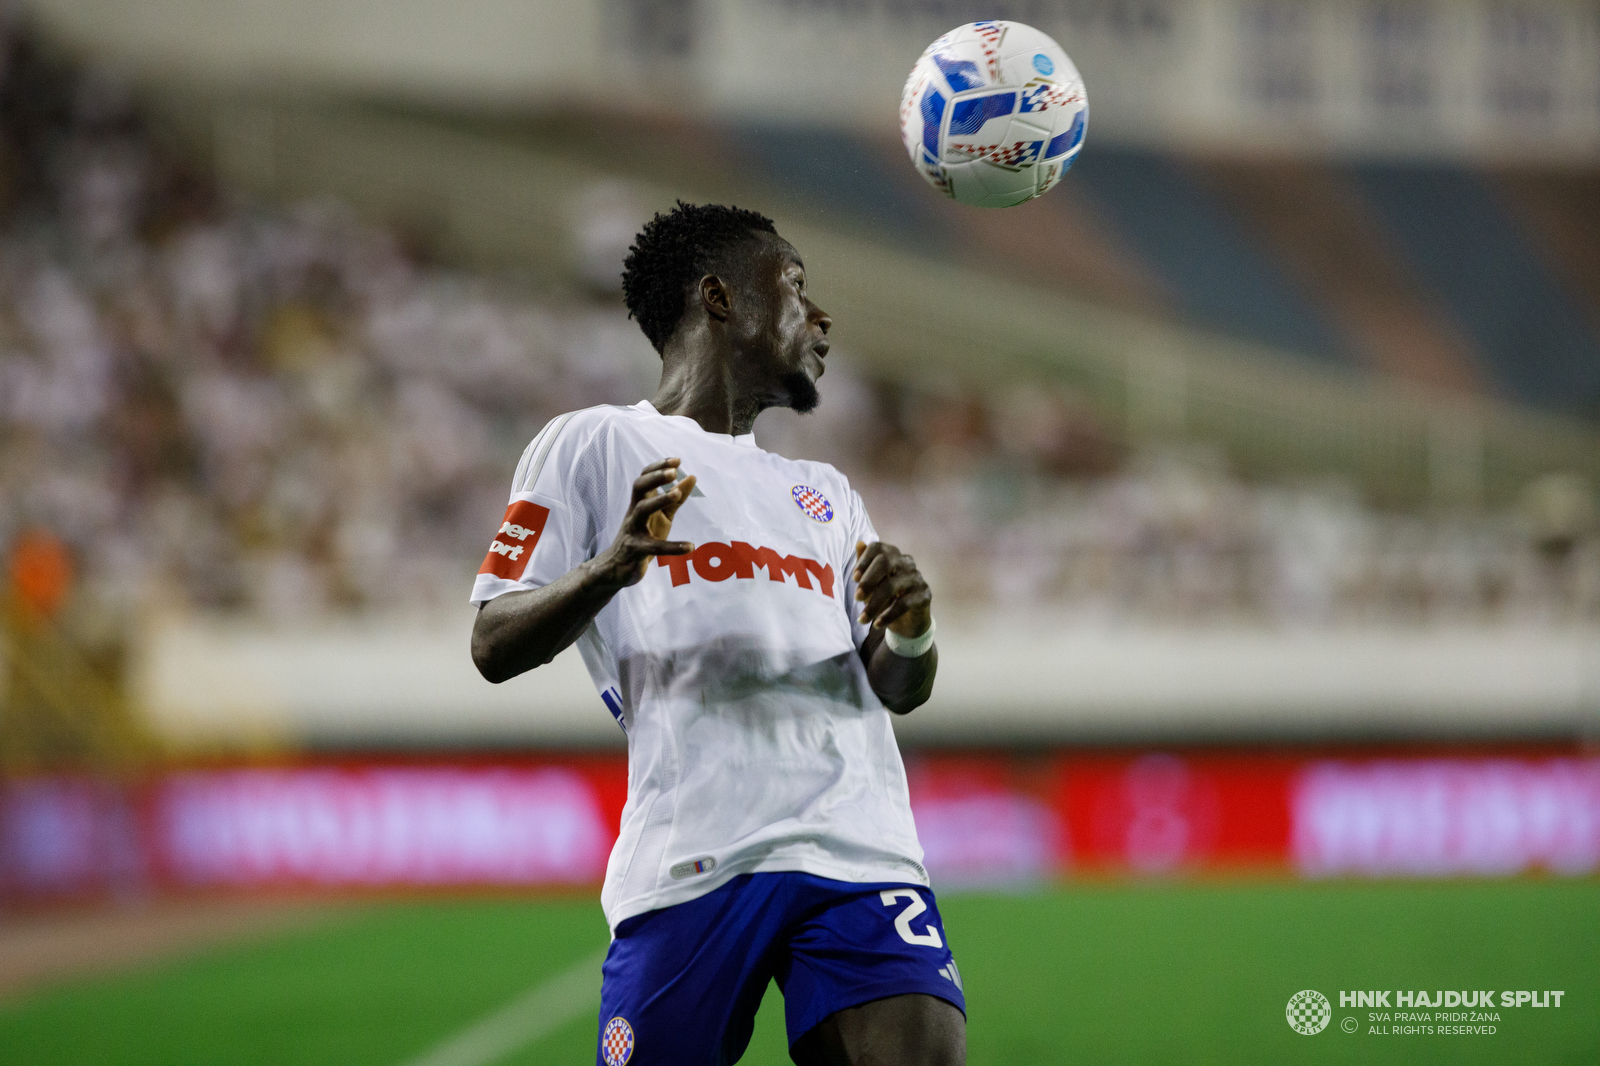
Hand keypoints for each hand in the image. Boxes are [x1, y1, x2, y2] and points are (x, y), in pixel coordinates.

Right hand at [594, 459, 695, 586]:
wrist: (617, 568)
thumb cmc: (642, 536)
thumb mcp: (661, 516)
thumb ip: (676, 499)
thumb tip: (692, 477)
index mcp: (640, 503)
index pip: (644, 478)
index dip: (658, 467)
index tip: (677, 460)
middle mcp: (634, 513)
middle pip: (639, 487)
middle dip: (655, 477)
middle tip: (674, 472)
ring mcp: (633, 531)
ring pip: (642, 510)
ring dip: (659, 500)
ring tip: (677, 494)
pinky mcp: (636, 551)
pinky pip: (654, 547)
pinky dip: (673, 547)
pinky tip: (690, 546)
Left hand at [853, 540, 930, 637]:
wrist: (907, 622)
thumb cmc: (886, 599)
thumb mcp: (871, 584)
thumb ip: (865, 565)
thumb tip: (859, 543)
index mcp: (892, 555)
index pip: (877, 547)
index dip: (864, 560)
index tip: (854, 578)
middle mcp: (906, 562)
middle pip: (885, 562)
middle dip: (868, 580)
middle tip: (856, 598)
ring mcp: (917, 578)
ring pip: (892, 585)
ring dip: (874, 604)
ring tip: (862, 619)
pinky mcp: (924, 595)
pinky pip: (903, 603)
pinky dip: (888, 615)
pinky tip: (877, 624)